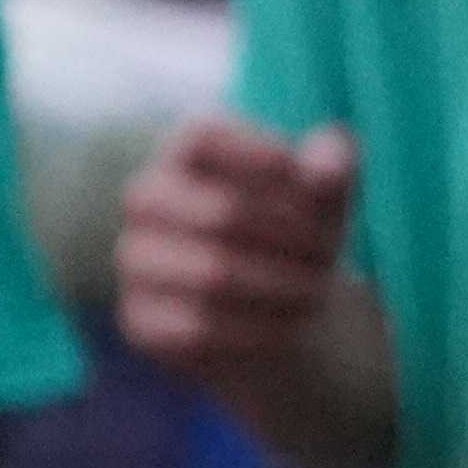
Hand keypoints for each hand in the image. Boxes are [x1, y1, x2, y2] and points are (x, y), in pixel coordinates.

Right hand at [117, 113, 356, 393]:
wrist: (279, 305)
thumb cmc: (300, 229)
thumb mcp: (326, 192)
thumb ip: (333, 163)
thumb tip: (324, 171)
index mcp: (184, 151)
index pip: (205, 137)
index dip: (266, 160)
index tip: (318, 188)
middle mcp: (145, 198)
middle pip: (223, 212)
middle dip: (294, 239)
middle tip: (328, 257)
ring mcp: (134, 259)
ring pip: (214, 276)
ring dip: (283, 288)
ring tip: (315, 292)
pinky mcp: (140, 320)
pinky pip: (200, 330)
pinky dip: (257, 330)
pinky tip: (286, 325)